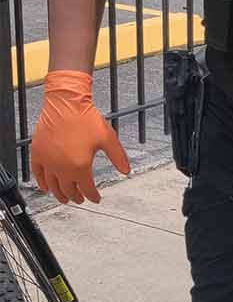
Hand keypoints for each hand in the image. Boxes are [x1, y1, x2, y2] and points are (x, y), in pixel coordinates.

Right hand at [31, 70, 130, 204]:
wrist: (66, 102)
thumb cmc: (85, 117)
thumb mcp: (108, 138)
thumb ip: (118, 157)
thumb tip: (126, 170)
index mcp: (80, 166)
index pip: (87, 189)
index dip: (93, 196)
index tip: (95, 198)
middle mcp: (62, 167)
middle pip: (69, 191)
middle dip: (76, 197)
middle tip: (80, 199)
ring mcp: (48, 162)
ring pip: (53, 186)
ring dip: (60, 195)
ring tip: (65, 198)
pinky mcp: (38, 154)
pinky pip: (37, 174)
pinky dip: (42, 183)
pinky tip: (46, 187)